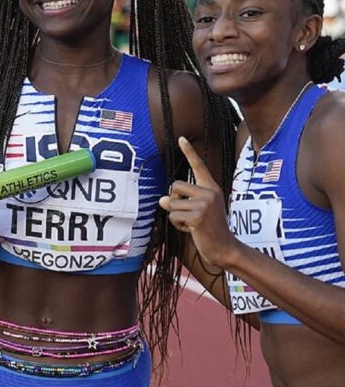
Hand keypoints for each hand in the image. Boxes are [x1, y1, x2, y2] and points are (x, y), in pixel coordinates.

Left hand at [158, 136, 236, 266]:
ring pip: (172, 204)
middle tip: (187, 214)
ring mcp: (205, 204)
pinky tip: (192, 230)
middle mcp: (210, 192)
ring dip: (176, 217)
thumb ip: (181, 202)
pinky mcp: (198, 216)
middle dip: (174, 201)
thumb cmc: (209, 230)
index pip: (199, 166)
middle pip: (175, 186)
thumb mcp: (196, 211)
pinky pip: (173, 216)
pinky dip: (178, 225)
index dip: (189, 152)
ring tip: (192, 224)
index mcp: (211, 188)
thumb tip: (162, 199)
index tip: (181, 138)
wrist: (224, 248)